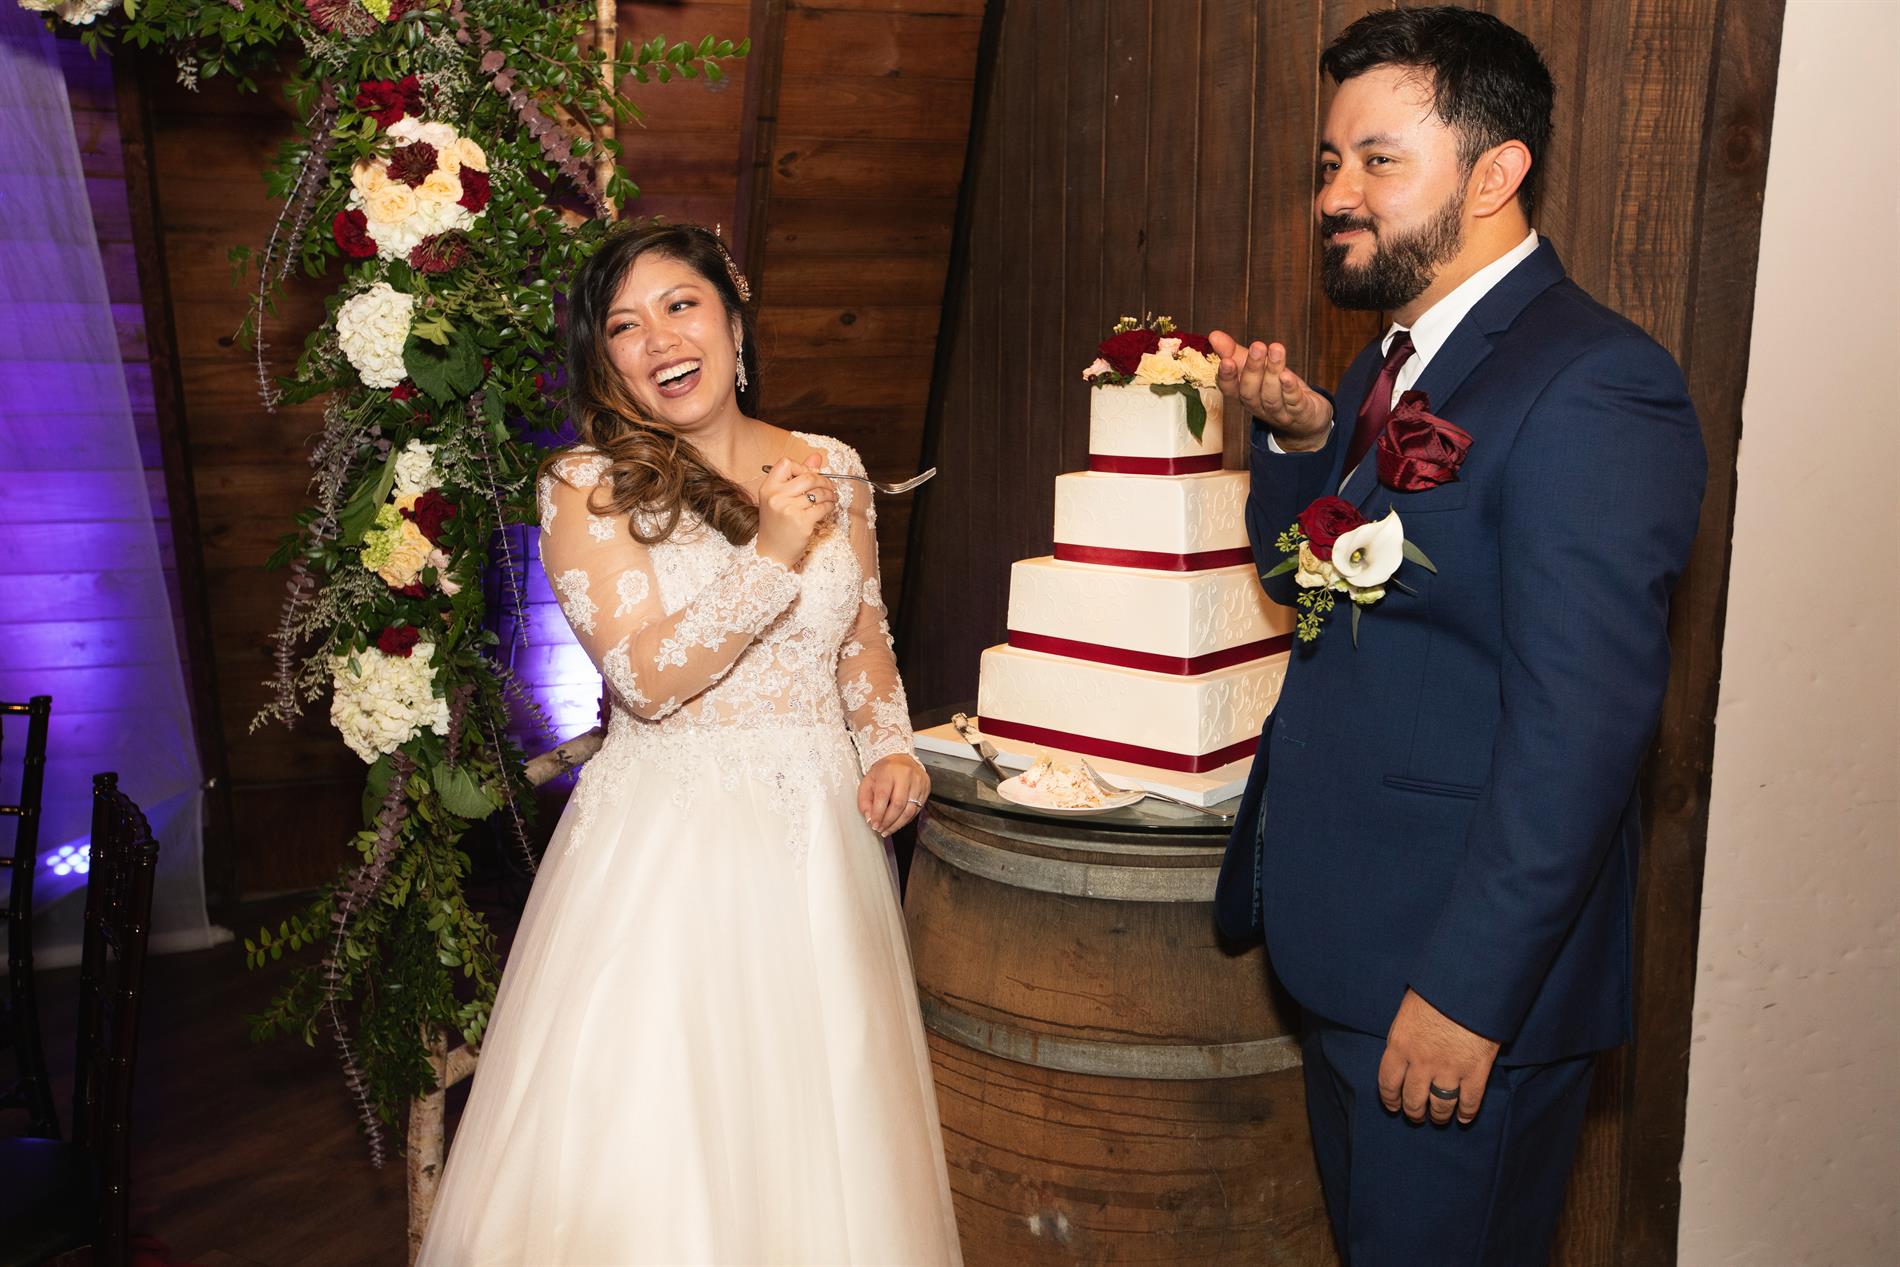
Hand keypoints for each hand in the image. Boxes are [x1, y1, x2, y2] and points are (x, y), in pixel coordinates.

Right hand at [757, 453, 835, 565]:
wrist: (772, 553)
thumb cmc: (777, 525)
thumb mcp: (780, 498)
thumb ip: (797, 476)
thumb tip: (816, 457)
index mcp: (768, 488)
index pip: (786, 463)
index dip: (802, 466)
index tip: (810, 474)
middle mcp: (776, 497)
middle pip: (807, 476)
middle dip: (823, 480)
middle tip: (829, 486)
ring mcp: (788, 509)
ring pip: (818, 492)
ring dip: (830, 493)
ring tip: (831, 497)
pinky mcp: (802, 522)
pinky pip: (822, 507)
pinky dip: (830, 506)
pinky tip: (829, 507)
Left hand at [858, 753, 928, 835]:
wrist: (902, 760)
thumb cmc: (885, 771)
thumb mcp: (868, 781)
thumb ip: (865, 800)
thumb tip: (869, 818)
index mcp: (889, 771)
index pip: (883, 796)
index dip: (878, 814)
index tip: (874, 824)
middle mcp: (906, 775)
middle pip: (898, 805)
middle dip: (888, 821)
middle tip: (881, 829)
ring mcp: (918, 782)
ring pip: (909, 810)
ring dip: (897, 824)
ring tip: (888, 830)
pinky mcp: (926, 788)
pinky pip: (916, 810)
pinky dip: (906, 820)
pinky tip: (898, 823)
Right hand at [1206, 330, 1333, 450]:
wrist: (1307, 416)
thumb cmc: (1276, 387)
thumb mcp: (1256, 368)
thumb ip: (1234, 353)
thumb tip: (1213, 335)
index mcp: (1244, 395)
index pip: (1229, 389)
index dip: (1226, 377)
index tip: (1226, 360)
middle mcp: (1259, 407)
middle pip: (1250, 392)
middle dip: (1253, 368)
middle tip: (1258, 346)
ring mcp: (1279, 414)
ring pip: (1272, 396)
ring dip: (1273, 372)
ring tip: (1276, 349)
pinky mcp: (1301, 414)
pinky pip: (1294, 404)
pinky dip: (1290, 390)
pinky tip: (1288, 376)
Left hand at [1378, 988, 1501, 1125]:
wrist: (1467, 985)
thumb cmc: (1436, 990)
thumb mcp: (1408, 1010)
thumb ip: (1404, 1035)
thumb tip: (1402, 1048)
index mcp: (1400, 1046)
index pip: (1387, 1083)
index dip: (1390, 1099)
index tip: (1393, 1106)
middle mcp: (1421, 1063)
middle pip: (1413, 1099)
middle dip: (1413, 1112)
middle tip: (1416, 1116)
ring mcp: (1449, 1069)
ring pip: (1440, 1106)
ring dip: (1438, 1116)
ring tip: (1438, 1118)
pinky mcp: (1475, 1071)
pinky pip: (1469, 1101)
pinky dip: (1466, 1113)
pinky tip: (1463, 1117)